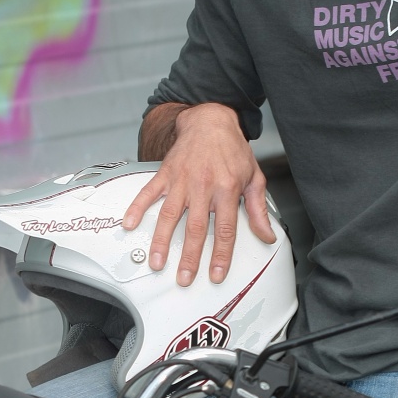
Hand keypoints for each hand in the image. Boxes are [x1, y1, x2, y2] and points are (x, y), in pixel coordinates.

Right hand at [123, 102, 273, 284]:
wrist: (210, 120)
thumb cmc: (232, 149)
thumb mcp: (253, 177)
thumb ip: (258, 210)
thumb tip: (267, 235)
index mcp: (227, 189)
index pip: (225, 229)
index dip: (220, 255)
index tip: (216, 274)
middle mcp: (203, 186)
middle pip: (195, 228)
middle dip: (189, 256)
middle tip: (184, 278)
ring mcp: (182, 180)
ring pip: (170, 215)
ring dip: (162, 241)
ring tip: (157, 262)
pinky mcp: (165, 173)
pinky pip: (149, 192)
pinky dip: (137, 207)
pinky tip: (130, 224)